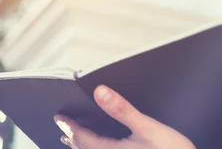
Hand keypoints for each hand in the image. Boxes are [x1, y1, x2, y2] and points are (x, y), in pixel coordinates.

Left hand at [55, 85, 194, 148]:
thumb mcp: (148, 127)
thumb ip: (122, 110)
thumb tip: (99, 92)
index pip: (82, 138)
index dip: (70, 126)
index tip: (60, 117)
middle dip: (73, 138)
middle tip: (64, 127)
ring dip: (83, 147)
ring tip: (76, 140)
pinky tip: (105, 146)